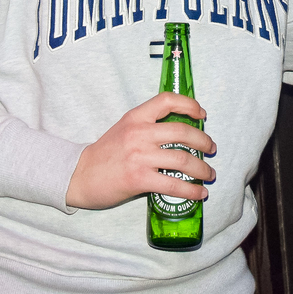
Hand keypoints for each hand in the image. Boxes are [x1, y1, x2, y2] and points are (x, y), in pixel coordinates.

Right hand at [65, 92, 215, 209]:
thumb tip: (181, 132)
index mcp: (135, 117)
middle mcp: (139, 133)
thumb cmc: (106, 153)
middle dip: (204, 141)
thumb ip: (147, 126)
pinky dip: (191, 190)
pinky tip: (200, 193)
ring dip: (203, 168)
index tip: (202, 115)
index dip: (190, 104)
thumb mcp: (124, 129)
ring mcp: (139, 156)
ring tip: (210, 174)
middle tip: (212, 148)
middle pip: (182, 131)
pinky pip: (174, 184)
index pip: (167, 100)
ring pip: (183, 159)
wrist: (80, 175)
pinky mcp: (139, 179)